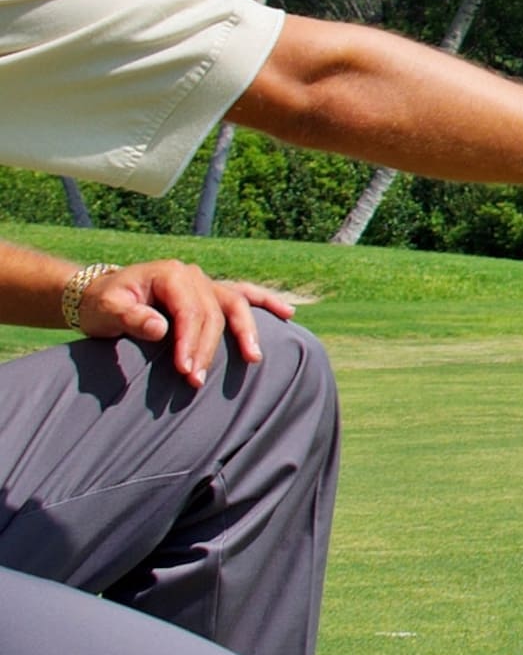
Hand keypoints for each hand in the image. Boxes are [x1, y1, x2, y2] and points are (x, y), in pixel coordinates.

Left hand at [77, 260, 297, 388]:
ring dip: (246, 333)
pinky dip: (266, 303)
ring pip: (237, 305)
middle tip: (199, 380)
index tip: (186, 371)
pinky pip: (245, 296)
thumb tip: (160, 328)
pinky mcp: (213, 293)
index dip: (191, 342)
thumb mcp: (107, 310)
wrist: (102, 295)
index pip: (190, 311)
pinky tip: (288, 314)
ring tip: (253, 359)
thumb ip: (132, 318)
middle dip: (209, 349)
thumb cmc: (104, 305)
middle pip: (214, 313)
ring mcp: (207, 282)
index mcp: (170, 274)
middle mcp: (193, 275)